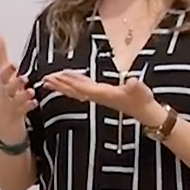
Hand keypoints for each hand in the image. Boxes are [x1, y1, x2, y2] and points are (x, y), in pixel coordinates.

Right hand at [0, 31, 36, 134]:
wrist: (3, 120)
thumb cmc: (3, 91)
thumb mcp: (0, 70)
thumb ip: (0, 50)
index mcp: (2, 81)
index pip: (2, 74)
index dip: (7, 70)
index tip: (11, 65)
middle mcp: (5, 92)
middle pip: (8, 87)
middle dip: (14, 82)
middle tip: (22, 78)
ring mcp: (11, 104)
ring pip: (16, 99)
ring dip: (22, 95)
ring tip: (29, 91)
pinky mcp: (18, 114)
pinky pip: (23, 110)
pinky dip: (28, 106)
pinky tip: (34, 103)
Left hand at [41, 70, 163, 122]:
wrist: (145, 112)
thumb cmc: (143, 100)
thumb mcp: (141, 90)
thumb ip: (136, 86)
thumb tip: (132, 81)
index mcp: (103, 93)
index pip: (82, 87)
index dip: (69, 82)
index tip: (56, 78)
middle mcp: (97, 96)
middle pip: (74, 90)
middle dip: (60, 85)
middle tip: (44, 79)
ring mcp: (98, 96)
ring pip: (76, 91)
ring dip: (62, 86)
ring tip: (49, 81)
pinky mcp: (102, 95)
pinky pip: (82, 89)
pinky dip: (73, 84)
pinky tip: (68, 82)